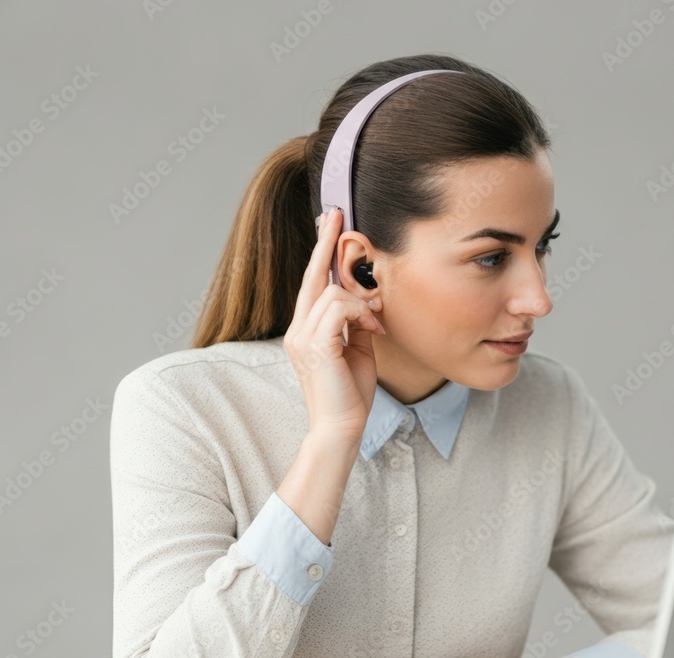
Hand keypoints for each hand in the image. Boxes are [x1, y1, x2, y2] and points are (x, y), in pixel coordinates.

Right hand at [283, 206, 385, 439]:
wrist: (341, 428)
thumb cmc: (350, 394)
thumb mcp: (358, 351)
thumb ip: (357, 324)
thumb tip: (367, 303)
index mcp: (305, 330)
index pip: (311, 283)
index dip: (320, 252)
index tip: (329, 224)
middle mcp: (297, 329)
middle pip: (312, 276)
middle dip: (325, 243)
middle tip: (335, 213)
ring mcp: (302, 337)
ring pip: (332, 292)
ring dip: (362, 305)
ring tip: (375, 327)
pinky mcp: (314, 344)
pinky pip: (339, 307)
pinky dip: (361, 315)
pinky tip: (373, 332)